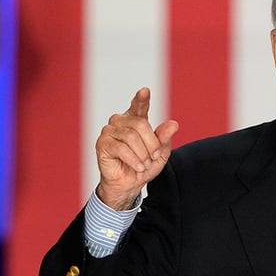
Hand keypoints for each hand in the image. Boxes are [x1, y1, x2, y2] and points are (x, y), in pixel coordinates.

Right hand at [94, 88, 178, 209]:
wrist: (130, 184)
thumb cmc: (145, 165)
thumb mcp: (160, 153)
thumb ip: (165, 138)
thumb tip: (173, 124)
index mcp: (135, 120)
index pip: (139, 106)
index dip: (142, 99)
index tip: (145, 91)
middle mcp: (120, 122)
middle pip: (140, 124)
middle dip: (152, 143)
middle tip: (154, 156)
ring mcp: (109, 131)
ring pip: (131, 136)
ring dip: (143, 154)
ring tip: (144, 164)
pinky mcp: (102, 143)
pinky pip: (121, 148)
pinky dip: (134, 160)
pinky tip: (138, 167)